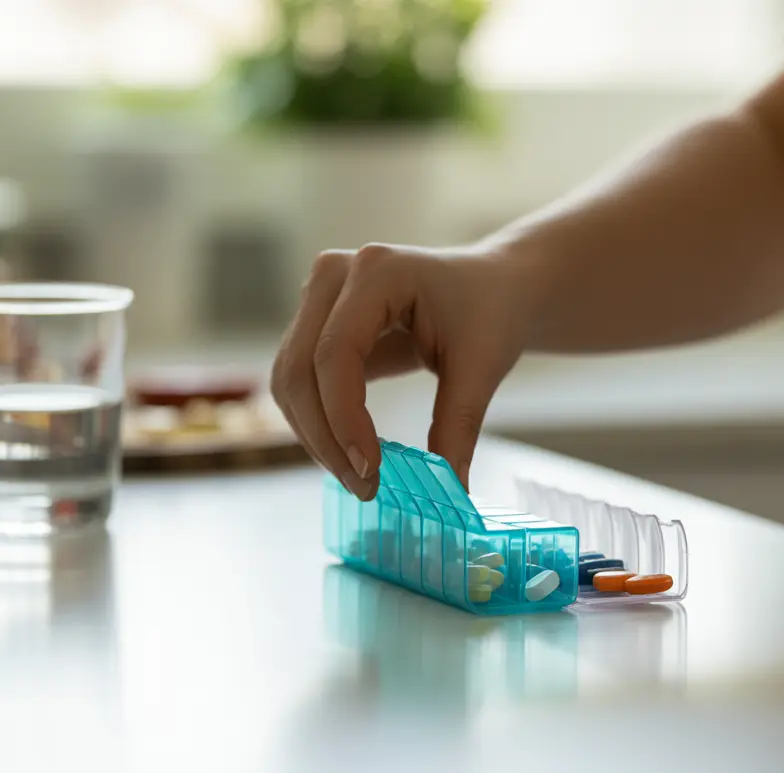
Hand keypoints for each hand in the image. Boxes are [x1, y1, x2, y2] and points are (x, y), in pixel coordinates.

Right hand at [271, 244, 530, 499]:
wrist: (493, 286)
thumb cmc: (491, 311)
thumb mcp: (481, 367)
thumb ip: (457, 426)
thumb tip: (448, 490)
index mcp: (377, 270)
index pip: (336, 354)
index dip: (344, 419)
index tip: (370, 471)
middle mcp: (334, 275)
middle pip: (300, 369)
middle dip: (325, 438)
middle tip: (364, 487)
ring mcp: (318, 296)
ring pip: (290, 381)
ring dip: (315, 436)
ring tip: (359, 477)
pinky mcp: (316, 323)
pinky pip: (299, 382)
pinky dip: (318, 423)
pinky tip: (350, 453)